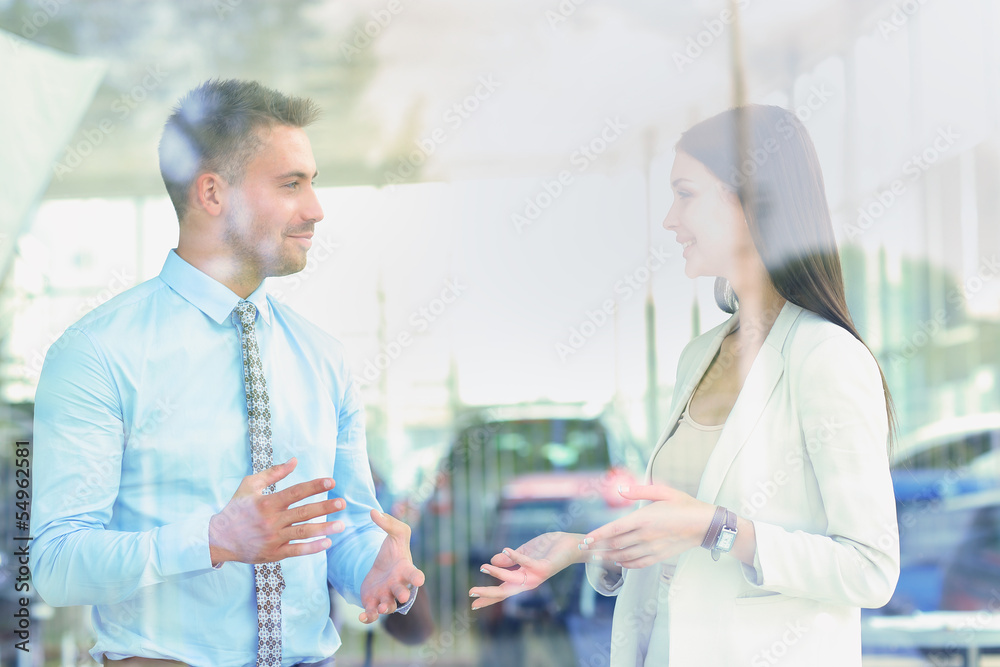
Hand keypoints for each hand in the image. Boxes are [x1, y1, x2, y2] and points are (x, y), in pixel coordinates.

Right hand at [209, 457, 344, 564]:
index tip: (331, 482)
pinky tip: (327, 543)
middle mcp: (271, 521)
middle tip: (342, 503)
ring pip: (302, 533)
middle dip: (324, 507)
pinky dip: (312, 548)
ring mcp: (273, 538)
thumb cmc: (236, 508)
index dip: (314, 486)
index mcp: (266, 502)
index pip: (295, 492)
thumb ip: (273, 473)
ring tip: (341, 525)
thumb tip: (294, 461)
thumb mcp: (249, 485)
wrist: (219, 539)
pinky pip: (296, 551)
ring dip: (324, 529)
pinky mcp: (273, 553)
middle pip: (303, 513)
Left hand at [359, 510, 425, 623]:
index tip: (420, 579)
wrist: (383, 567)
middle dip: (403, 594)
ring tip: (382, 608)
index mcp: (406, 569)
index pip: (414, 574)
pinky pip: (373, 614)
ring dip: (386, 608)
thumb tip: (372, 511)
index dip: (417, 577)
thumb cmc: (394, 550)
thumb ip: (387, 522)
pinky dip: (369, 617)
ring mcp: (386, 595)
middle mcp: (398, 585)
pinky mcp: (374, 602)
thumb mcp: (396, 533)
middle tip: (403, 596)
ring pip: (388, 606)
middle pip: (403, 592)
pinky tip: (361, 618)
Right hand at [469, 531, 582, 609]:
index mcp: (522, 578)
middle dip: (488, 593)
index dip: (488, 597)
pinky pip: (528, 562)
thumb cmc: (547, 548)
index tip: (472, 605)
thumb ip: (510, 560)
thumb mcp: (523, 552)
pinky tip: (505, 549)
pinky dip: (516, 557)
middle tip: (471, 593)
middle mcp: (528, 581)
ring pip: (514, 579)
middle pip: (505, 591)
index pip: (502, 589)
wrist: (570, 543)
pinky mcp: (544, 567)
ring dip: (498, 573)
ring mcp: (536, 576)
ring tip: (483, 567)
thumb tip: (492, 561)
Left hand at [578, 484, 714, 568]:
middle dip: (598, 547)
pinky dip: (625, 564)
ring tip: (596, 556)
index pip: (614, 529)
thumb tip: (620, 489)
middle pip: (615, 545)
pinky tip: (619, 562)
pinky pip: (637, 563)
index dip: (597, 535)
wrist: (705, 525)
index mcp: (644, 518)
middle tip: (585, 548)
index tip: (585, 539)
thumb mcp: (663, 491)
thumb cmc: (685, 505)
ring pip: (624, 556)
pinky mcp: (659, 556)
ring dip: (608, 557)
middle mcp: (646, 535)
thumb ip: (639, 490)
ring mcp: (652, 548)